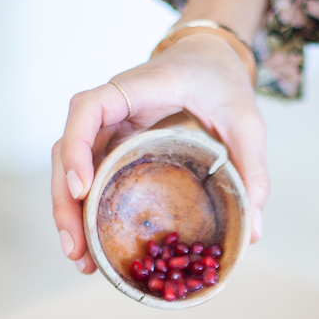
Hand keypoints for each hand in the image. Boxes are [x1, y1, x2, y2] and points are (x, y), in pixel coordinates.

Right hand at [51, 33, 266, 272]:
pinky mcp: (112, 145)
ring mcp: (108, 127)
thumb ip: (252, 169)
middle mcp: (112, 107)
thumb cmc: (222, 81)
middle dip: (65, 201)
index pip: (88, 108)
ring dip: (68, 213)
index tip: (81, 188)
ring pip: (71, 167)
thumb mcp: (246, 121)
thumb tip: (254, 232)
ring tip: (79, 260)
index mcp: (138, 88)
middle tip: (76, 249)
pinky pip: (88, 175)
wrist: (210, 58)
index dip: (78, 147)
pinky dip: (85, 210)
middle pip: (67, 148)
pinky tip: (91, 247)